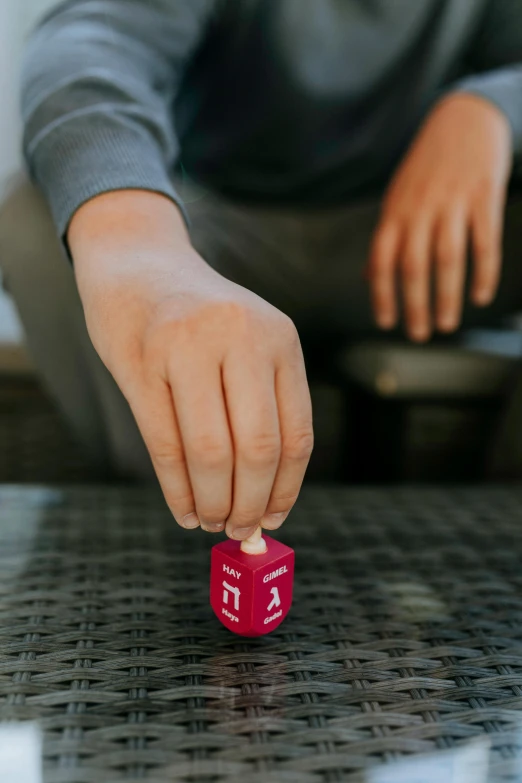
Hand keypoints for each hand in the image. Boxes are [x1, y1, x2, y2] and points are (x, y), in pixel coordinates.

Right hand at [69, 190, 312, 537]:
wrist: (137, 264)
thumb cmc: (199, 317)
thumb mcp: (249, 342)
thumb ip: (262, 405)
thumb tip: (268, 496)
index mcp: (279, 338)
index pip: (296, 433)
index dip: (287, 489)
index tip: (275, 520)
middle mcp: (240, 338)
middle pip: (257, 449)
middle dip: (250, 505)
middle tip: (240, 530)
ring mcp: (188, 347)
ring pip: (211, 453)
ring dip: (213, 503)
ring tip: (211, 522)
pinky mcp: (142, 363)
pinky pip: (165, 445)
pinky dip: (177, 490)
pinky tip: (184, 510)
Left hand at [369, 93, 511, 340]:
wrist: (466, 117)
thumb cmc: (427, 165)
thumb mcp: (398, 196)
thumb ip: (386, 236)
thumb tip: (367, 274)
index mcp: (395, 211)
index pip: (381, 260)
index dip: (381, 294)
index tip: (385, 323)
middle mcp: (420, 209)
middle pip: (413, 266)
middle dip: (414, 305)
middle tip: (418, 335)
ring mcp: (452, 202)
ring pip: (447, 258)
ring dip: (446, 296)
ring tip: (447, 324)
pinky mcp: (484, 196)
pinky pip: (484, 241)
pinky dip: (483, 272)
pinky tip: (480, 295)